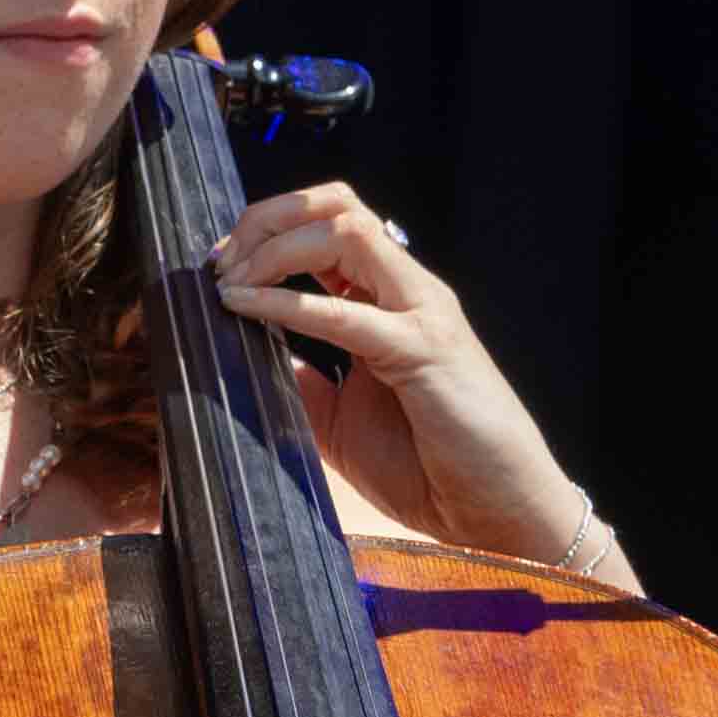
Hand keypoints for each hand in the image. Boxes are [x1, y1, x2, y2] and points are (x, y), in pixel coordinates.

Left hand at [204, 180, 598, 568]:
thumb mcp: (338, 417)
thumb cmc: (429, 467)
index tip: (223, 267)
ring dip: (276, 248)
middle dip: (268, 219)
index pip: (331, 224)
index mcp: (392, 300)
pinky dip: (285, 302)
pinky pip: (344, 311)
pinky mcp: (422, 351)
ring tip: (232, 282)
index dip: (269, 231)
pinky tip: (244, 307)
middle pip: (337, 205)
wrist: (495, 512)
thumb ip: (302, 379)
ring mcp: (421, 314)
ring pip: (346, 230)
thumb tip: (245, 357)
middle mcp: (409, 292)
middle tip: (222, 263)